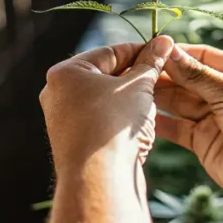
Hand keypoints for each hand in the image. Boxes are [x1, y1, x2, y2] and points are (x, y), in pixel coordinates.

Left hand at [40, 36, 174, 174]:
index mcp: (65, 72)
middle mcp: (57, 94)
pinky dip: (120, 119)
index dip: (141, 50)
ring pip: (104, 100)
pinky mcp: (72, 143)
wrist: (99, 180)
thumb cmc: (115, 125)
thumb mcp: (139, 87)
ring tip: (156, 101)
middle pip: (105, 76)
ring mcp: (62, 120)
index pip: (110, 52)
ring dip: (130, 99)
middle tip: (164, 75)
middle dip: (135, 76)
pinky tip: (140, 125)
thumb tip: (164, 41)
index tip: (165, 50)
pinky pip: (100, 122)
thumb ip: (151, 63)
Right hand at [153, 44, 222, 209]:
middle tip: (137, 68)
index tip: (153, 48)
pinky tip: (141, 113)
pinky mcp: (204, 144)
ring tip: (134, 88)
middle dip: (165, 74)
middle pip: (190, 80)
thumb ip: (198, 75)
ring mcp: (215, 120)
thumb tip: (170, 52)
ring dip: (159, 96)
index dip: (180, 53)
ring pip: (180, 103)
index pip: (205, 57)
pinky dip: (161, 121)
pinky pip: (178, 128)